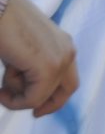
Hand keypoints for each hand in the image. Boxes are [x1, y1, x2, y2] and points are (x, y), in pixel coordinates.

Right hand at [0, 0, 76, 116]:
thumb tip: (27, 91)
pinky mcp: (47, 66)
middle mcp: (67, 50)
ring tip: (2, 83)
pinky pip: (34, 97)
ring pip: (44, 95)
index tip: (35, 110)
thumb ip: (30, 66)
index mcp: (63, 44)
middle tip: (20, 106)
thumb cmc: (2, 23)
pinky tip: (0, 91)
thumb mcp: (21, 49)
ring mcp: (60, 58)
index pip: (68, 79)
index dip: (53, 98)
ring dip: (19, 96)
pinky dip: (16, 101)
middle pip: (67, 90)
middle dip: (44, 104)